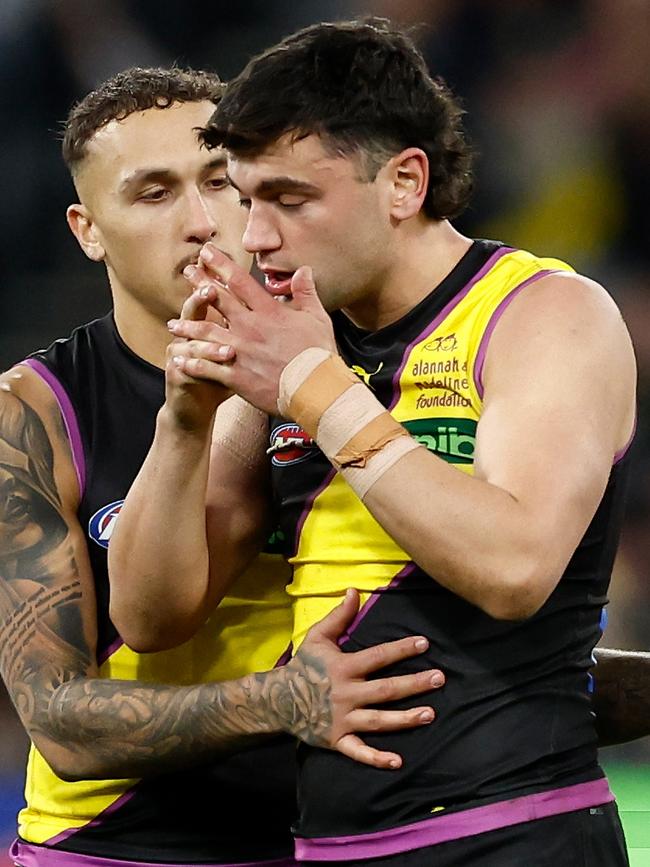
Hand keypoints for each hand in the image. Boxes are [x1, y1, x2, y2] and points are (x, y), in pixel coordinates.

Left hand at [167, 242, 337, 414]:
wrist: (314, 389)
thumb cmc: (318, 355)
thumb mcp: (317, 318)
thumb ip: (306, 292)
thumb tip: (304, 269)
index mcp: (268, 312)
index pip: (240, 282)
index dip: (221, 265)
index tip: (207, 253)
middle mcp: (249, 328)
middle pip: (218, 300)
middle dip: (199, 285)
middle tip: (186, 272)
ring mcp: (240, 352)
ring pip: (206, 334)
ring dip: (188, 327)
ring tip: (173, 324)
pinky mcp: (236, 376)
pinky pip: (208, 368)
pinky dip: (192, 364)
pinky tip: (180, 360)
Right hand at [283, 589, 443, 768]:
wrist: (278, 700)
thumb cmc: (304, 665)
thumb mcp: (318, 636)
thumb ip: (339, 615)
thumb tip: (354, 590)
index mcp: (343, 667)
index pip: (378, 656)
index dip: (401, 649)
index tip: (424, 644)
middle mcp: (345, 693)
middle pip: (385, 689)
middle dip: (414, 684)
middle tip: (439, 679)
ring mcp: (342, 719)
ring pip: (378, 720)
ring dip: (405, 719)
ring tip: (430, 714)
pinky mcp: (337, 739)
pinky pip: (358, 752)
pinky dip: (376, 758)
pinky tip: (397, 761)